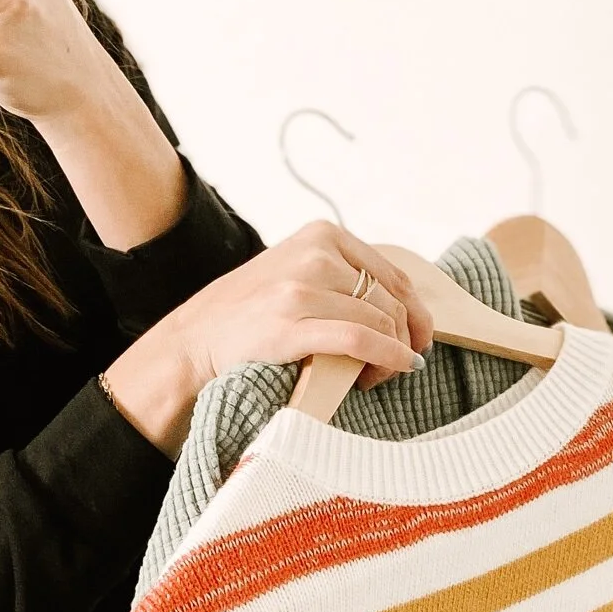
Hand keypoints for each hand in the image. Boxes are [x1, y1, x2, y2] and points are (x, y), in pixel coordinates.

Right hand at [103, 224, 434, 455]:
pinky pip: (361, 340)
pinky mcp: (291, 324)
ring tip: (374, 377)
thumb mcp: (297, 274)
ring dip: (391, 355)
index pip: (392, 274)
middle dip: (403, 338)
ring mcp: (301, 287)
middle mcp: (314, 254)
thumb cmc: (250, 316)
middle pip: (391, 300)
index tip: (419, 339)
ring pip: (380, 321)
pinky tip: (394, 369)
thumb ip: (341, 276)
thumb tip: (403, 306)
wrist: (193, 341)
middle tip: (394, 367)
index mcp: (321, 235)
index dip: (415, 311)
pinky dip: (388, 356)